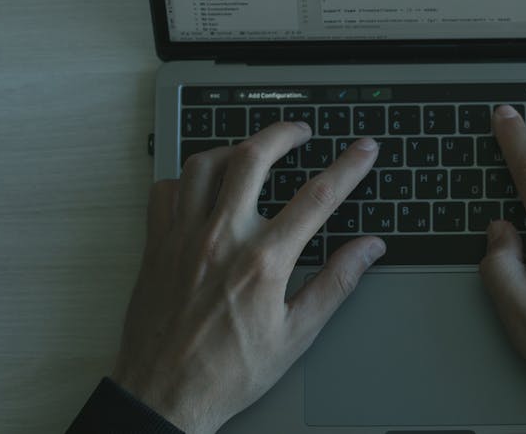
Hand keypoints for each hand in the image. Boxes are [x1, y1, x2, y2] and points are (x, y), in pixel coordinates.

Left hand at [110, 122, 385, 433]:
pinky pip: (166, 190)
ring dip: (235, 148)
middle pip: (254, 157)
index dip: (348, 166)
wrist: (164, 395)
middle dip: (284, 133)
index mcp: (263, 261)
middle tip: (302, 131)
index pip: (317, 197)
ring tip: (253, 150)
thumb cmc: (228, 372)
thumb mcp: (296, 335)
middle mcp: (221, 238)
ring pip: (205, 164)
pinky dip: (186, 178)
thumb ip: (335, 283)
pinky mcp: (157, 245)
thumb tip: (368, 250)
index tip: (364, 148)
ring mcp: (183, 237)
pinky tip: (202, 186)